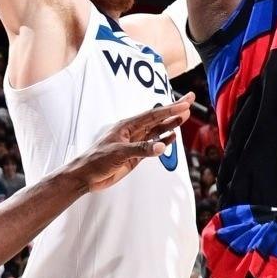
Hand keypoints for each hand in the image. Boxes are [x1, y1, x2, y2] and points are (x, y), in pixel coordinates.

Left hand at [73, 97, 193, 193]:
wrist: (87, 176)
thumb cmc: (97, 160)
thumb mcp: (119, 153)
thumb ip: (141, 149)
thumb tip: (161, 147)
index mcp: (127, 126)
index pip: (153, 115)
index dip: (170, 109)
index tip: (185, 104)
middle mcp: (133, 132)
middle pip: (158, 119)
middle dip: (174, 111)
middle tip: (190, 101)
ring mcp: (135, 143)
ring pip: (157, 131)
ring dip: (171, 124)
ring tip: (186, 116)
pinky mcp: (136, 155)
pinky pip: (153, 146)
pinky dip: (164, 141)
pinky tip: (173, 136)